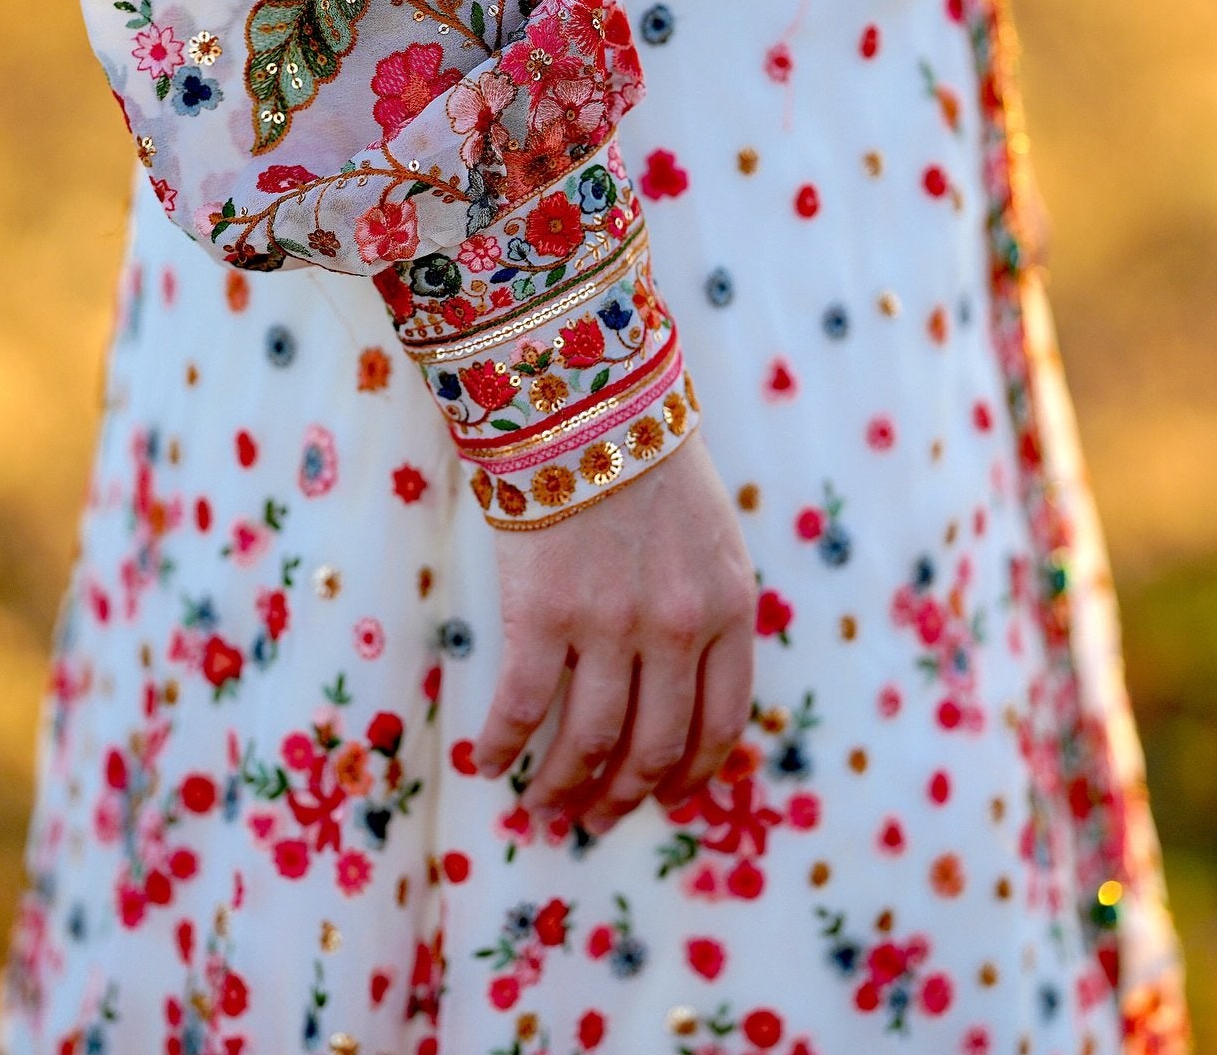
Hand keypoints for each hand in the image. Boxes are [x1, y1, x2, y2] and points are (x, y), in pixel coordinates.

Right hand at [471, 431, 757, 836]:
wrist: (589, 399)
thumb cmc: (650, 458)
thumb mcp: (713, 535)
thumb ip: (711, 604)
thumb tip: (686, 673)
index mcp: (728, 608)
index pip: (721, 722)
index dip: (692, 775)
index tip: (668, 798)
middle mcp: (675, 630)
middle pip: (653, 746)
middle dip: (623, 796)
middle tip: (596, 817)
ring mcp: (609, 626)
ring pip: (587, 741)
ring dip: (563, 785)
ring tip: (544, 804)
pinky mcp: (542, 613)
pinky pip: (520, 705)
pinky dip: (503, 744)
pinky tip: (488, 762)